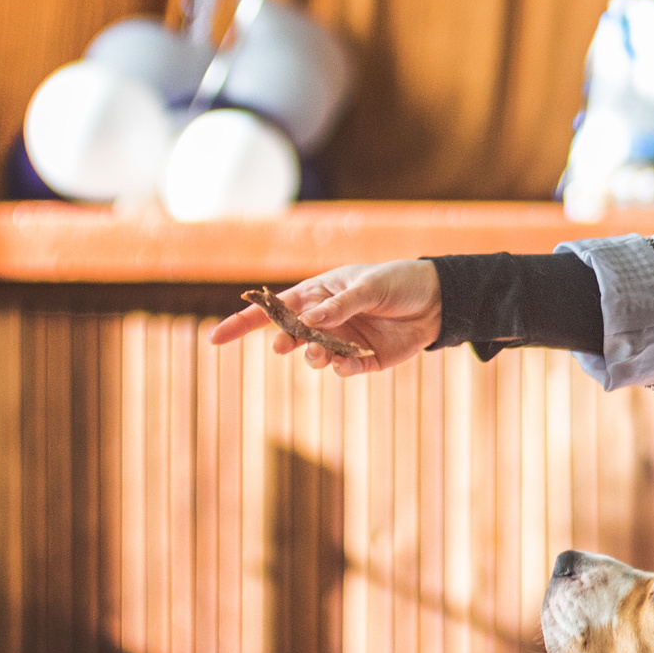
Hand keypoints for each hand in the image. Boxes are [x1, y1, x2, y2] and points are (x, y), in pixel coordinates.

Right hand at [207, 260, 442, 373]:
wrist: (438, 300)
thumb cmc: (398, 283)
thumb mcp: (368, 287)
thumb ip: (340, 305)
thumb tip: (308, 321)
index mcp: (317, 295)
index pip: (272, 309)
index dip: (242, 323)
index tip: (215, 339)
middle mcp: (324, 320)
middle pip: (290, 336)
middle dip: (283, 341)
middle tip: (285, 345)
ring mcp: (342, 341)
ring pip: (315, 356)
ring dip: (313, 356)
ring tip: (320, 352)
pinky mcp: (364, 360)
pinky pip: (344, 369)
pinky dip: (341, 369)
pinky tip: (345, 364)